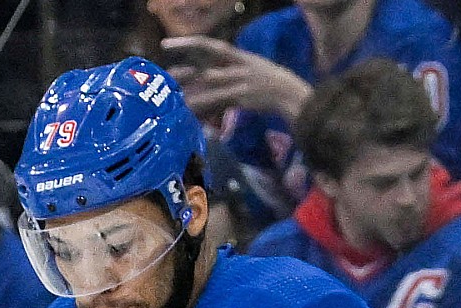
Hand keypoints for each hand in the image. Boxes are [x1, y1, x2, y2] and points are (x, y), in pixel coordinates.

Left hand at [163, 37, 310, 118]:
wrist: (296, 97)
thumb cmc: (278, 88)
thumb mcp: (256, 73)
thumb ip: (235, 75)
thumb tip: (215, 86)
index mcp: (241, 57)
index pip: (210, 45)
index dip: (187, 43)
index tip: (166, 45)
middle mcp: (239, 65)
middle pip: (205, 65)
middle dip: (184, 70)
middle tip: (164, 76)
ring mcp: (241, 80)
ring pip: (210, 83)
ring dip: (191, 90)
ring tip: (173, 97)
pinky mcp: (244, 96)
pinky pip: (220, 100)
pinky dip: (206, 105)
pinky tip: (192, 111)